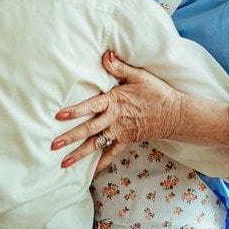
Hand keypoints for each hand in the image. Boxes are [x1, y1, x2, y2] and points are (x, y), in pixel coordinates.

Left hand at [51, 51, 184, 171]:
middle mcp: (114, 119)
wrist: (175, 114)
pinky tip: (90, 172)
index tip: (58, 117)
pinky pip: (111, 154)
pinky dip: (101, 164)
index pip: (90, 107)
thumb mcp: (139, 76)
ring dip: (79, 154)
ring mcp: (120, 132)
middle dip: (70, 137)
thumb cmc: (157, 93)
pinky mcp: (126, 141)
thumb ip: (119, 67)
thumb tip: (105, 55)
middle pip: (88, 130)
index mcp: (114, 102)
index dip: (74, 111)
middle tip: (53, 145)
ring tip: (64, 163)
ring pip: (96, 145)